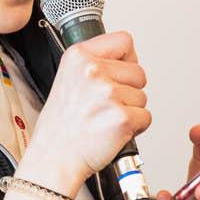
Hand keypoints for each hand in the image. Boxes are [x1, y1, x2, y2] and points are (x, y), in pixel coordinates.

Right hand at [20, 32, 149, 195]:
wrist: (53, 158)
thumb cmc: (60, 126)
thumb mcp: (67, 79)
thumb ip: (94, 64)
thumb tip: (124, 60)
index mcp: (79, 56)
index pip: (124, 41)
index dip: (126, 59)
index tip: (118, 73)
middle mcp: (93, 71)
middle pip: (138, 71)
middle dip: (129, 89)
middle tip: (107, 105)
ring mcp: (108, 94)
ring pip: (142, 96)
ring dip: (130, 110)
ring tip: (105, 119)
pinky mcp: (122, 118)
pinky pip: (146, 117)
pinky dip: (135, 128)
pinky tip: (113, 131)